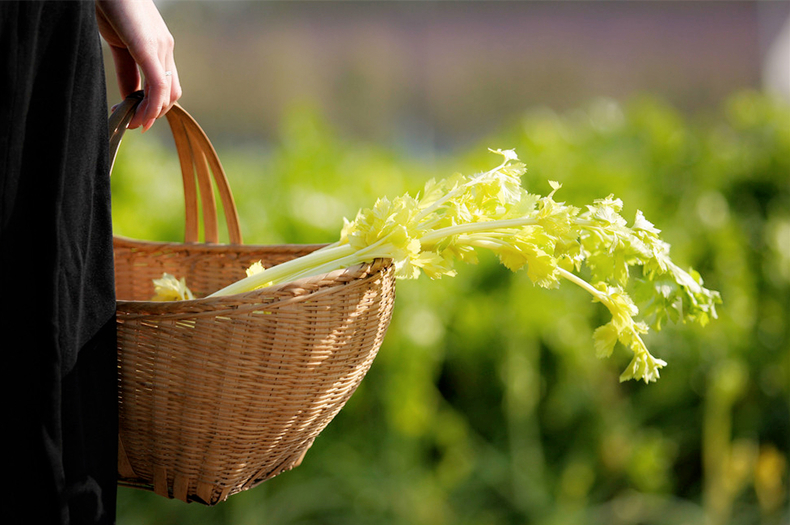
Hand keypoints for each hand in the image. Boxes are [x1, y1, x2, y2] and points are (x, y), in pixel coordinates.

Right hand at [96, 0, 181, 130]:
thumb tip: (129, 97)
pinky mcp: (148, 46)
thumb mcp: (119, 42)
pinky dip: (151, 105)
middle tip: (130, 123)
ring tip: (131, 123)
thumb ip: (127, 70)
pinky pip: (157, 84)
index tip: (131, 117)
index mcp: (159, 47)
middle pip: (171, 94)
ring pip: (166, 93)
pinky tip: (141, 118)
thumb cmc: (110, 6)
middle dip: (152, 113)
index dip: (150, 106)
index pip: (164, 86)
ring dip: (150, 114)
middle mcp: (165, 48)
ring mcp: (160, 47)